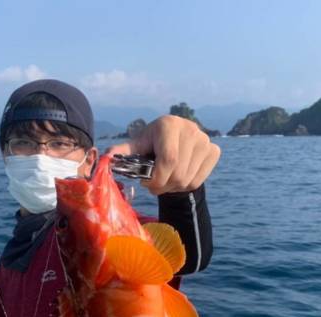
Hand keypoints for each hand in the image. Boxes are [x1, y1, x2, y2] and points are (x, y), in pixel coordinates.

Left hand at [106, 115, 220, 194]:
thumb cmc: (151, 145)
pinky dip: (185, 186)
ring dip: (173, 187)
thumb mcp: (137, 146)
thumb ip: (122, 152)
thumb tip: (106, 158)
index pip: (168, 160)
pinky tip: (178, 177)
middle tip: (154, 185)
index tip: (147, 183)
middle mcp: (190, 129)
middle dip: (162, 185)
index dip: (157, 178)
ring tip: (165, 180)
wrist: (175, 142)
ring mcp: (204, 140)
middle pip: (178, 173)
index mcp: (169, 124)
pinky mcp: (213, 150)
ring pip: (187, 180)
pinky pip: (198, 181)